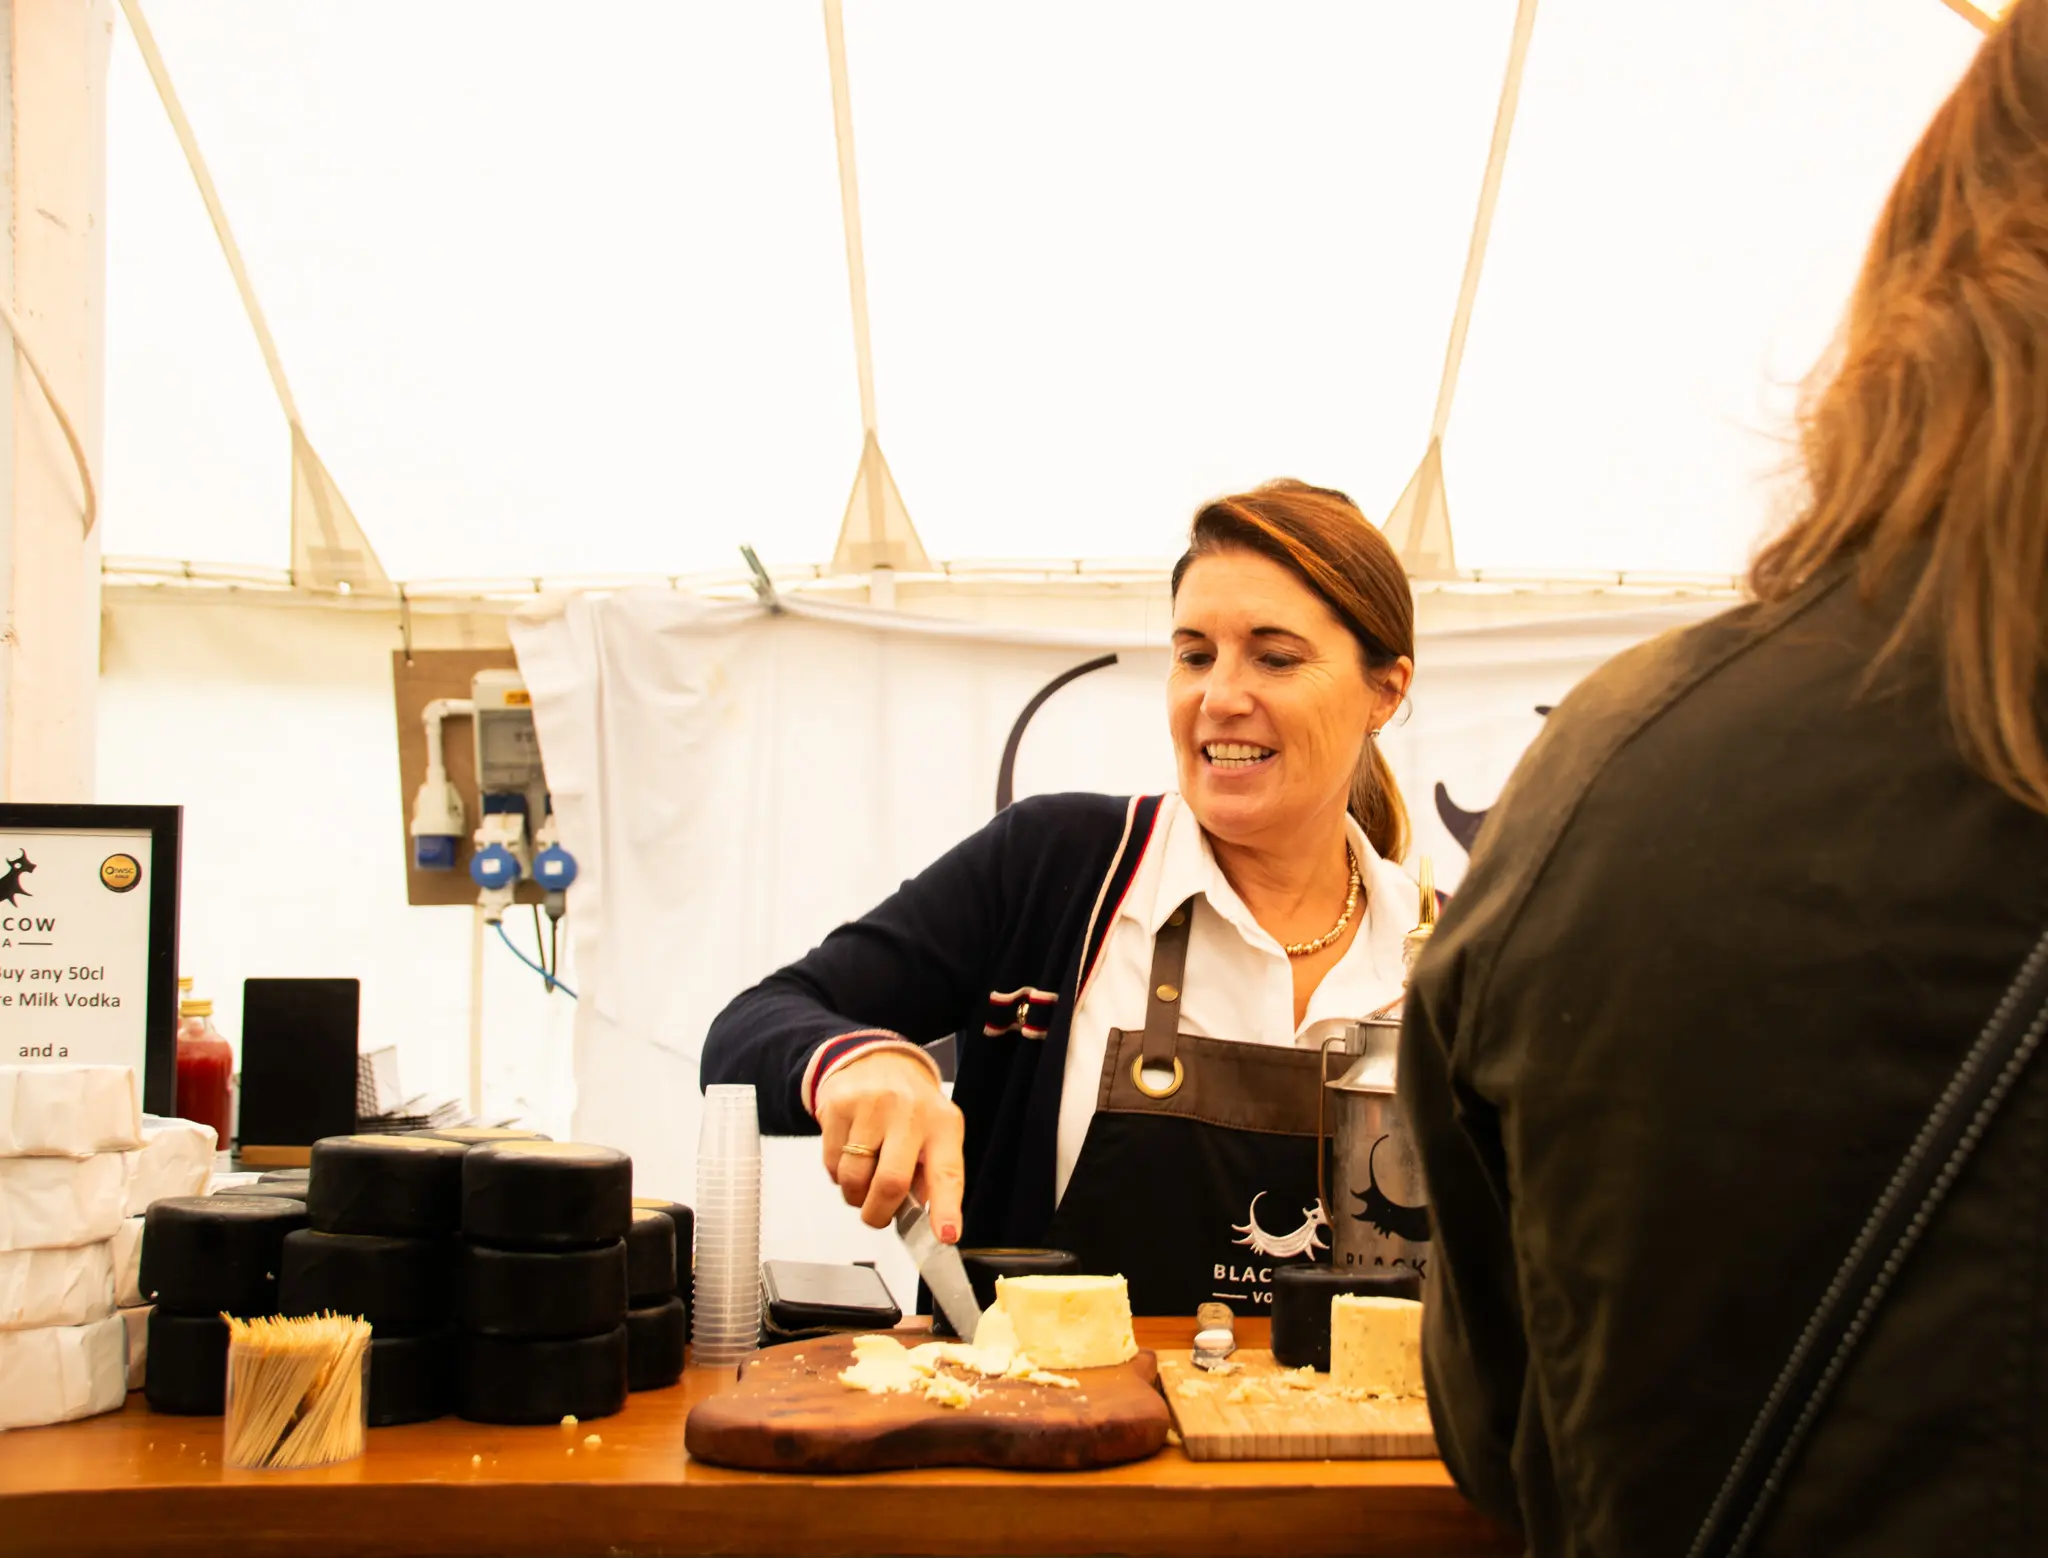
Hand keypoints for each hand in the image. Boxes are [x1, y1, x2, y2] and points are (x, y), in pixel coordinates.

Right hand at [816, 1050, 965, 1239]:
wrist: (876, 1060)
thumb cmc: (911, 1108)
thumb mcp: (935, 1133)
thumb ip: (930, 1176)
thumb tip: (923, 1223)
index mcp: (942, 1124)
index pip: (947, 1172)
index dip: (946, 1208)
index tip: (945, 1235)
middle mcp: (909, 1111)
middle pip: (891, 1182)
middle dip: (878, 1213)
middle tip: (877, 1216)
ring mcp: (871, 1106)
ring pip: (854, 1178)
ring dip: (855, 1195)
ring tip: (863, 1180)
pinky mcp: (838, 1106)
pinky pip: (832, 1163)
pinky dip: (838, 1174)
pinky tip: (850, 1155)